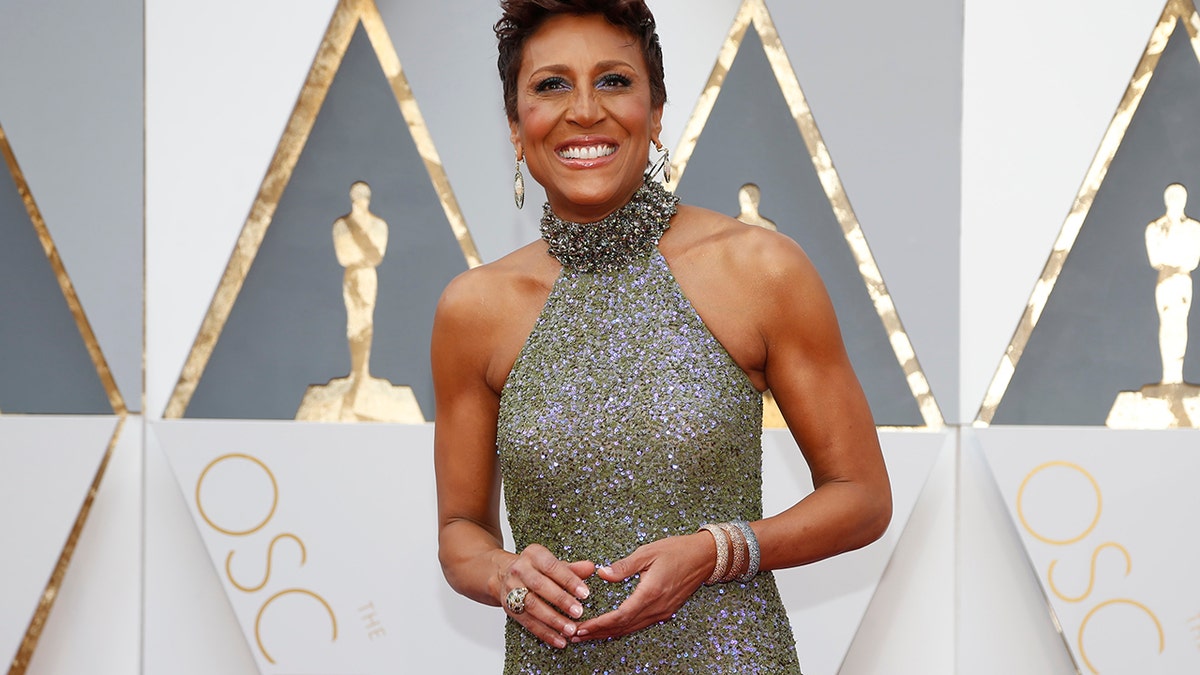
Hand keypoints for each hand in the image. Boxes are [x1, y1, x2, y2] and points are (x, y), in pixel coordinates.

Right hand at [501, 543, 594, 648]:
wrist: (504, 574)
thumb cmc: (536, 569)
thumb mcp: (553, 563)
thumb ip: (573, 568)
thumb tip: (590, 568)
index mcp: (533, 555)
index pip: (551, 566)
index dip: (569, 580)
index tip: (585, 593)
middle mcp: (520, 570)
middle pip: (540, 586)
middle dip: (561, 600)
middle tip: (579, 612)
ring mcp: (512, 589)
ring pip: (532, 606)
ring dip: (553, 620)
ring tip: (570, 629)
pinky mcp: (510, 608)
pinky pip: (528, 622)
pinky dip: (545, 633)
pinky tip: (559, 640)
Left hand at [571, 532, 713, 641]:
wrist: (705, 557)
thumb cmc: (678, 550)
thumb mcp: (648, 552)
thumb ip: (624, 566)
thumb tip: (602, 573)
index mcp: (651, 592)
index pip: (620, 616)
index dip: (599, 624)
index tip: (581, 627)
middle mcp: (657, 607)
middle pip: (623, 627)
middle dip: (598, 633)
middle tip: (575, 635)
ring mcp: (663, 611)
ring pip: (631, 628)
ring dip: (609, 633)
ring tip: (587, 635)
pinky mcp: (665, 611)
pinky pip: (640, 624)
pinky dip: (623, 628)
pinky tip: (611, 628)